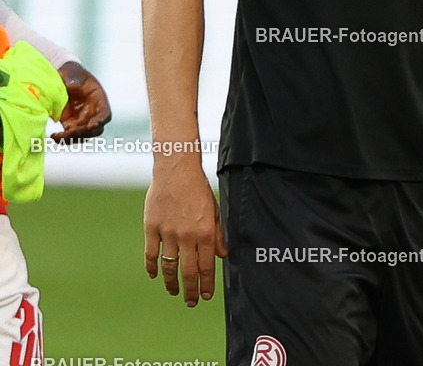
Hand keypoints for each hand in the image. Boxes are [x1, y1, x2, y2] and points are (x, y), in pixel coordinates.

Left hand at [52, 61, 111, 141]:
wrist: (62, 75)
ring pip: (83, 136)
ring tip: (57, 136)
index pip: (105, 114)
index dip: (100, 121)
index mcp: (98, 99)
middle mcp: (93, 112)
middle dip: (83, 133)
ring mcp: (82, 119)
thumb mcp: (74, 74)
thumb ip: (73, 80)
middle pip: (95, 129)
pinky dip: (63, 139)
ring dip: (72, 139)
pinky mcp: (70, 123)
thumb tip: (71, 86)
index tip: (91, 125)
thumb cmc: (72, 73)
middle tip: (68, 131)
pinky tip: (54, 136)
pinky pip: (70, 135)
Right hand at [144, 164, 226, 306]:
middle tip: (191, 302)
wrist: (176, 170)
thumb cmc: (198, 188)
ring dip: (171, 283)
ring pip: (168, 266)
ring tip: (174, 291)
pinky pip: (150, 254)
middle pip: (188, 272)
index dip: (207, 284)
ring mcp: (167, 233)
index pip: (206, 266)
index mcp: (205, 232)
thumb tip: (223, 255)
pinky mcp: (151, 227)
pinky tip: (155, 275)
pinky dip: (152, 267)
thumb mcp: (215, 209)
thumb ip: (218, 233)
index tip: (206, 296)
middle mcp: (186, 236)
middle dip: (190, 291)